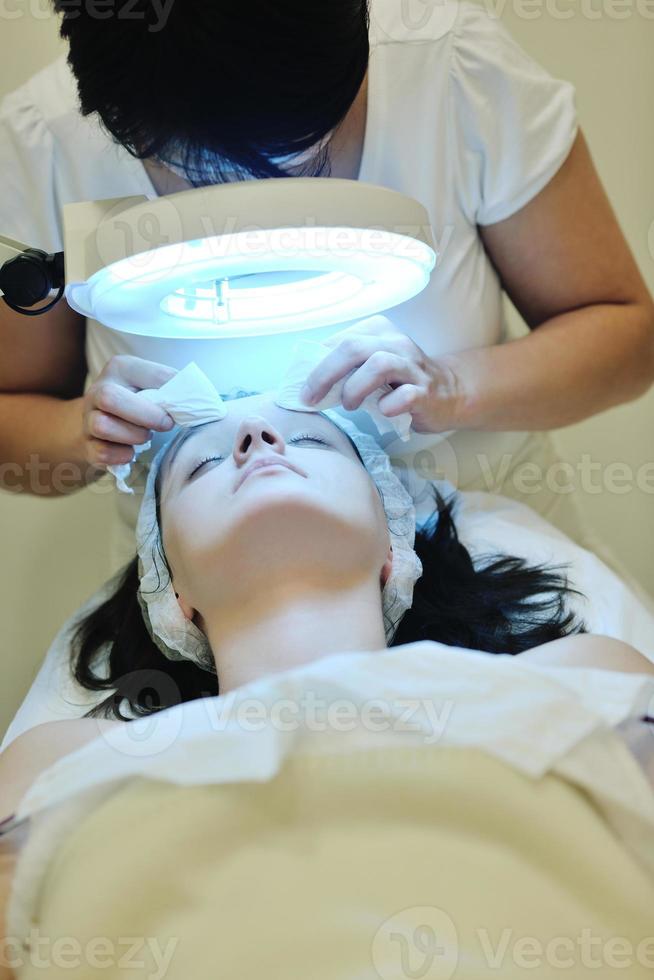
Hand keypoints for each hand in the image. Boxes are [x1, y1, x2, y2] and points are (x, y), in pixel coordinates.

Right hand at [81, 355, 176, 468]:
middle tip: (166, 424)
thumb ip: (175, 388)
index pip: (149, 374)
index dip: (171, 393)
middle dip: (146, 415)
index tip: (182, 408)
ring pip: (103, 426)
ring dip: (134, 435)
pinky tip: (131, 451)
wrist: (101, 422)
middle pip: (110, 398)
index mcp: (120, 368)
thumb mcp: (153, 387)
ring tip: (146, 437)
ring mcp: (88, 417)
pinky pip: (102, 452)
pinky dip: (122, 455)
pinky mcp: (87, 444)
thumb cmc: (138, 402)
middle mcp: (98, 389)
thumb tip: (206, 400)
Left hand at [300, 315, 465, 433]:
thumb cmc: (401, 381)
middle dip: (325, 374)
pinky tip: (383, 411)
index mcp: (380, 331)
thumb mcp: (372, 365)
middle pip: (353, 347)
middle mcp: (397, 344)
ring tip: (349, 405)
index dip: (317, 365)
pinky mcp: (426, 392)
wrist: (450, 393)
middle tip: (312, 398)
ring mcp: (413, 367)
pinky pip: (405, 395)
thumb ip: (346, 367)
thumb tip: (309, 382)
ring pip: (379, 365)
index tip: (306, 389)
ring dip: (355, 388)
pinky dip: (388, 406)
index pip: (340, 341)